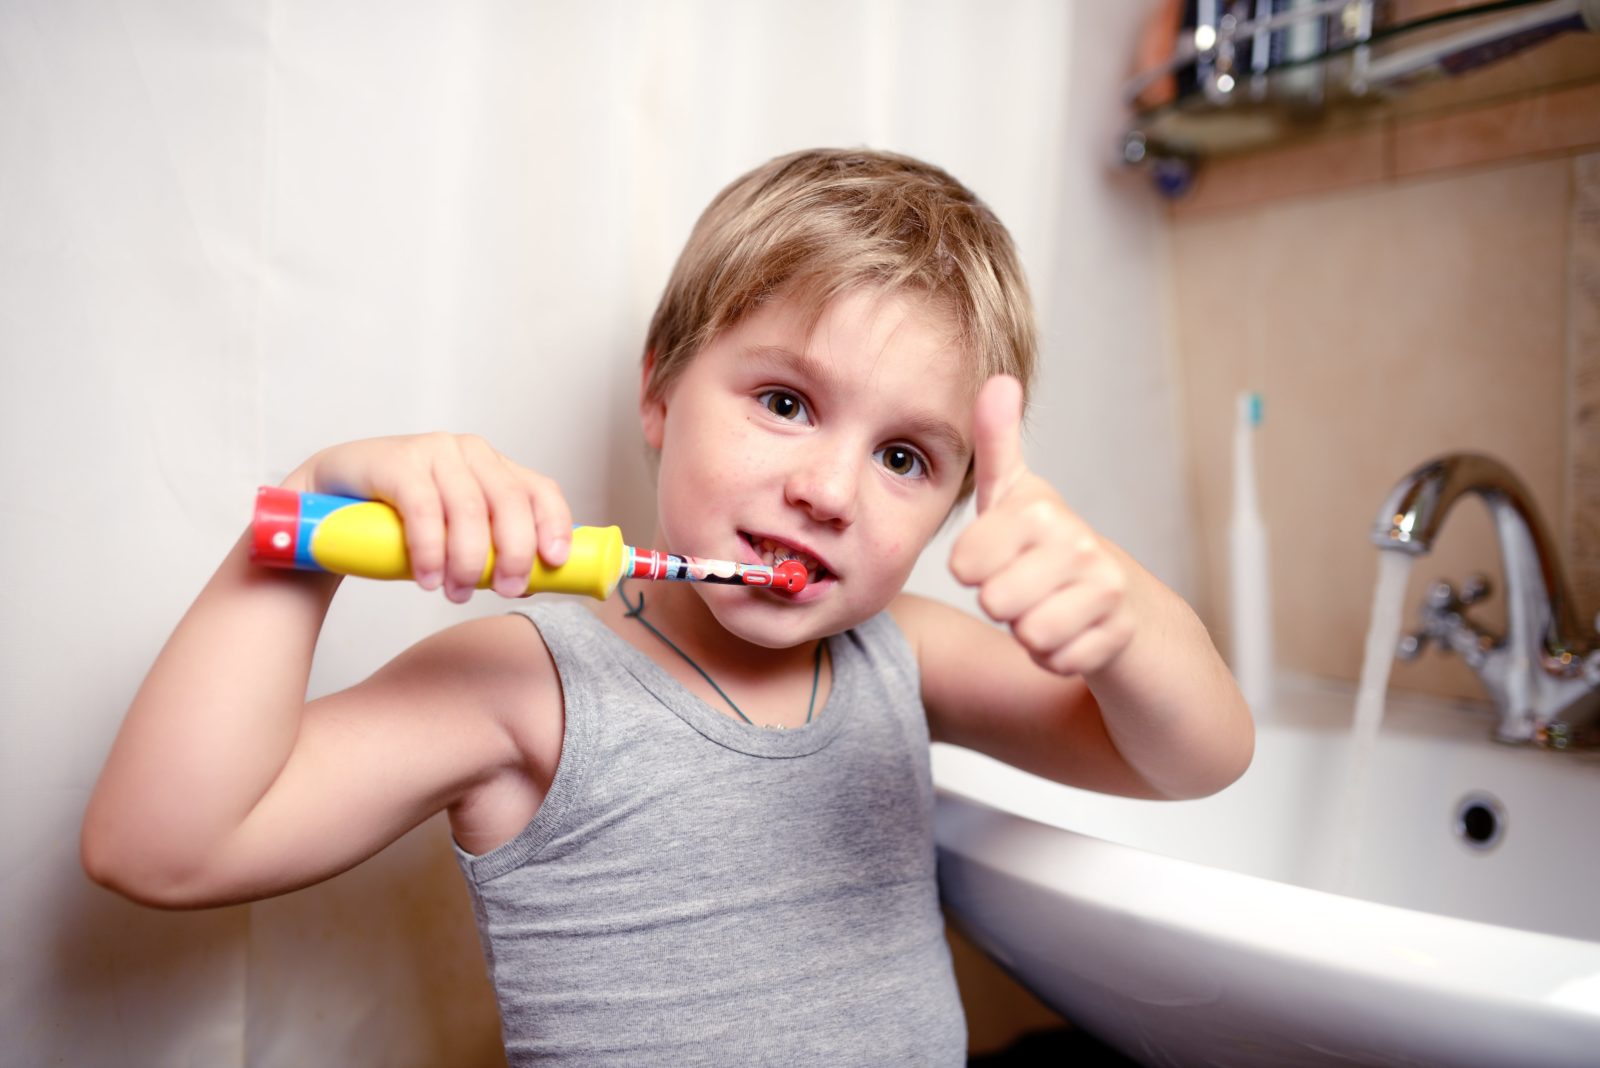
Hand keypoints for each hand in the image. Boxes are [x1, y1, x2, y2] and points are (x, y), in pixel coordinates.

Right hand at [287, 433, 571, 602]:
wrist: (327, 501)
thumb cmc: (400, 523)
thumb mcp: (454, 533)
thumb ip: (488, 550)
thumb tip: (530, 584)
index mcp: (494, 467)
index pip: (540, 489)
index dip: (555, 525)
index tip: (554, 562)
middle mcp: (470, 452)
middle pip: (510, 502)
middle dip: (513, 553)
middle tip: (504, 591)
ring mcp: (434, 452)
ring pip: (469, 509)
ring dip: (468, 560)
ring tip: (454, 594)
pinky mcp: (396, 461)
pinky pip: (424, 508)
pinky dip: (431, 549)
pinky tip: (428, 578)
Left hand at [949, 376, 1134, 676]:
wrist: (1120, 599)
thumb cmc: (1047, 545)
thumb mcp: (1015, 494)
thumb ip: (997, 441)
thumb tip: (998, 379)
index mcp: (1041, 511)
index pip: (965, 565)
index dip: (972, 570)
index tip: (997, 556)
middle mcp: (1078, 546)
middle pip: (995, 604)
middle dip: (1001, 604)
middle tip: (1024, 586)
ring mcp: (1104, 592)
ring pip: (1027, 636)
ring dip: (1028, 632)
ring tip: (1046, 607)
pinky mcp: (1117, 636)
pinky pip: (1055, 662)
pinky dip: (1056, 657)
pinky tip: (1070, 632)